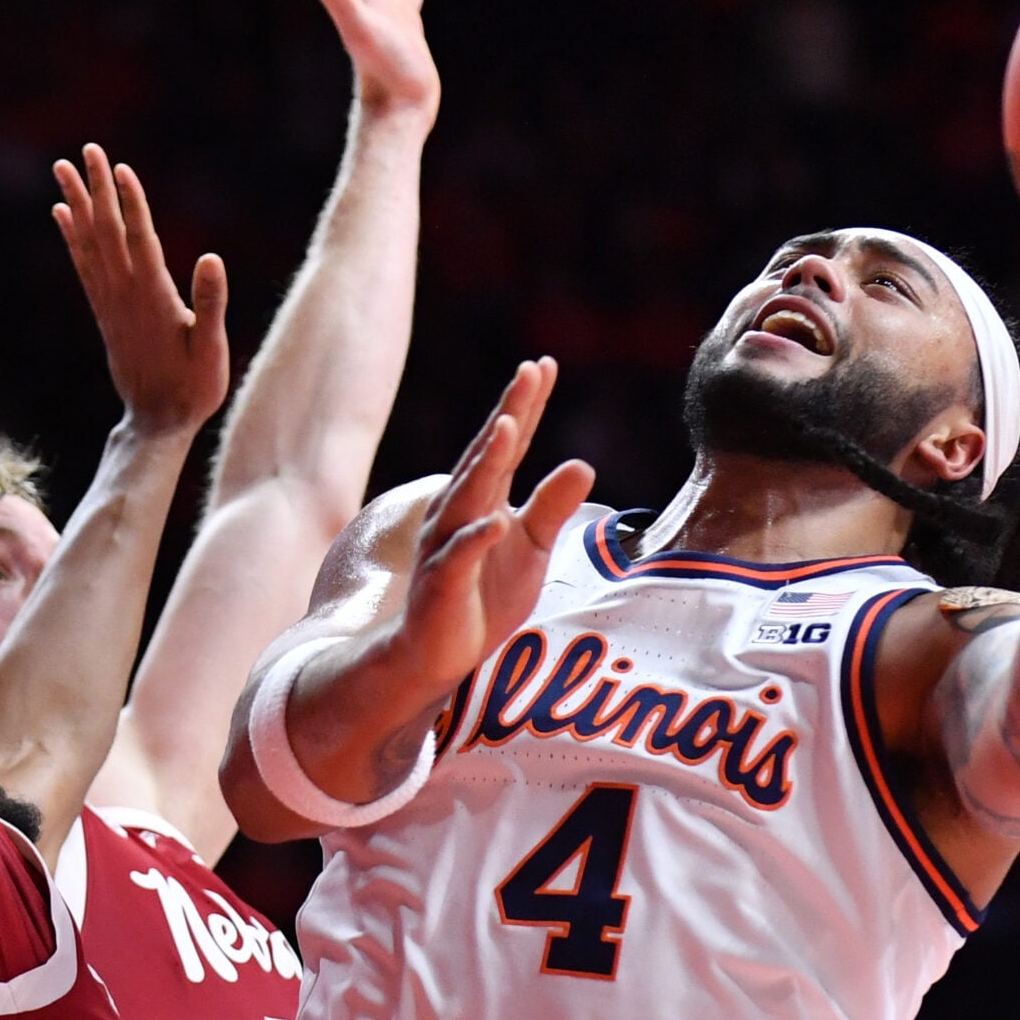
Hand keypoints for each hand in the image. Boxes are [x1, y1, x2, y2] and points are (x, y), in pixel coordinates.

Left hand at [52, 144, 229, 434]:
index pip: (139, 240)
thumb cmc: (193, 389)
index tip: (118, 168)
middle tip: (86, 149)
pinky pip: (83, 266)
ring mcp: (110, 302)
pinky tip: (62, 215)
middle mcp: (124, 294)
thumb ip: (210, 304)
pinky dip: (71, 237)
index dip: (130, 203)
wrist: (156, 423)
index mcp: (152, 297)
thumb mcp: (211, 350)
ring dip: (76, 203)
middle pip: (107, 232)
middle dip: (96, 189)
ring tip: (62, 169)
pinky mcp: (105, 312)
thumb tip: (210, 257)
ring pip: (88, 244)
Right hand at [396, 361, 594, 687]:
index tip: (544, 365)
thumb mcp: (531, 548)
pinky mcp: (442, 584)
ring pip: (469, 495)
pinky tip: (497, 521)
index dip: (527, 406)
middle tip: (528, 371)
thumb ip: (553, 507)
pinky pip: (459, 557)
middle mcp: (460, 511)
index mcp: (483, 498)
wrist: (436, 655)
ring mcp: (447, 545)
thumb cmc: (484, 596)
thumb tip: (584, 463)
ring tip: (509, 425)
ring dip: (487, 460)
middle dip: (508, 413)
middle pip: (487, 455)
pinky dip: (477, 538)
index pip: (508, 445)